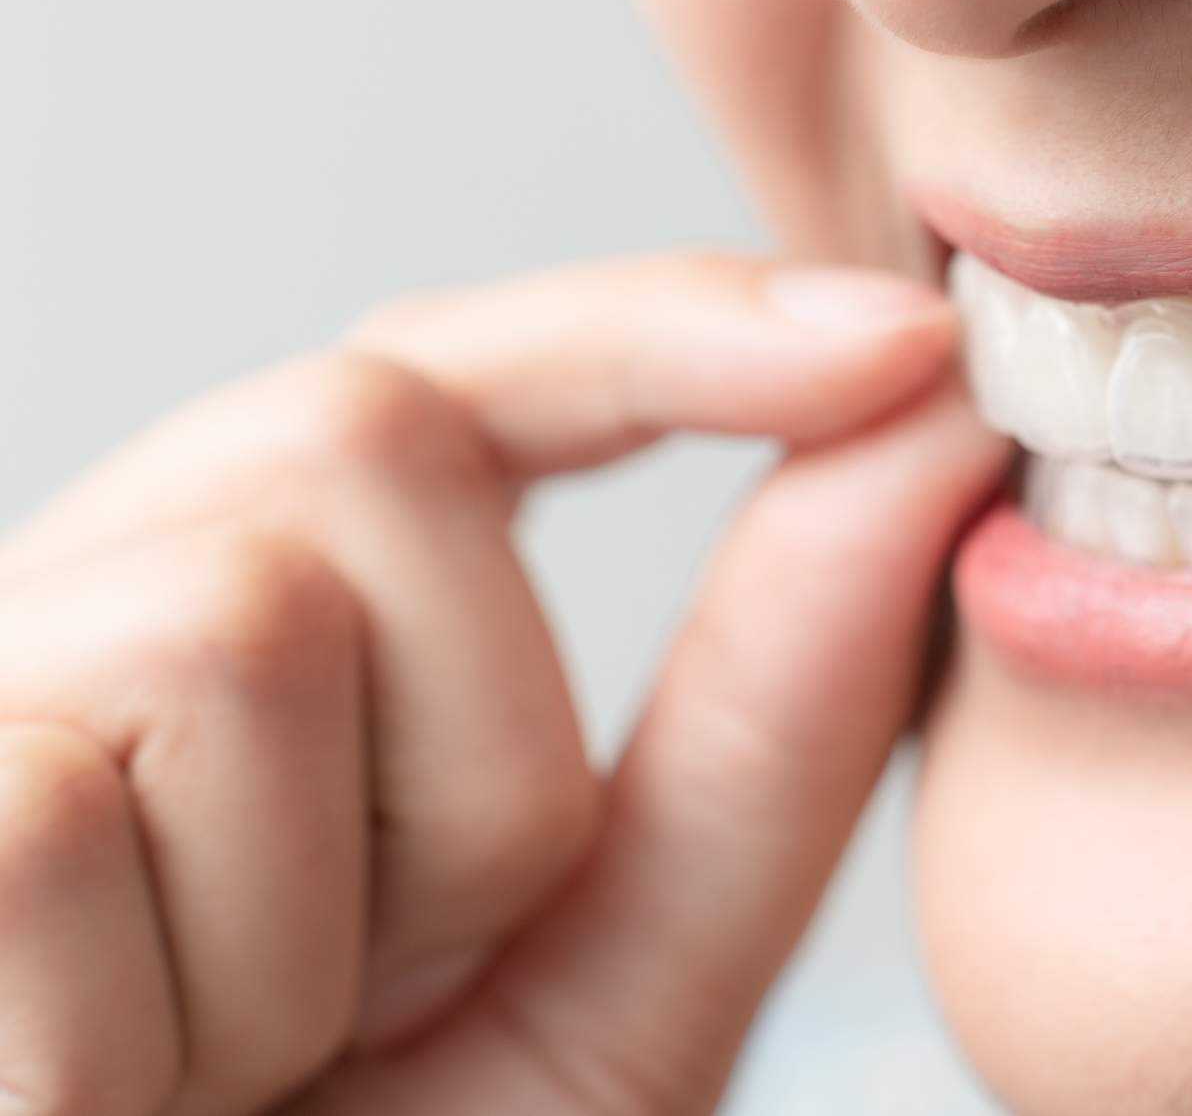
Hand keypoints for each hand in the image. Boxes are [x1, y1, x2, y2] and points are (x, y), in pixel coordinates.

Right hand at [0, 251, 1007, 1115]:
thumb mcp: (614, 980)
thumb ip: (767, 723)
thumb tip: (927, 424)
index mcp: (273, 637)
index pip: (458, 383)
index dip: (674, 330)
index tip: (904, 341)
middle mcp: (92, 613)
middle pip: (371, 435)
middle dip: (472, 754)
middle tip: (377, 1003)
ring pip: (251, 614)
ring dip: (319, 918)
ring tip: (226, 1080)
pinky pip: (64, 810)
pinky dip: (149, 1022)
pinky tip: (93, 1110)